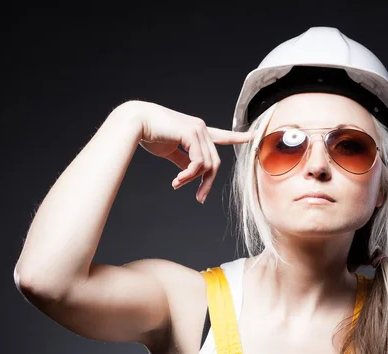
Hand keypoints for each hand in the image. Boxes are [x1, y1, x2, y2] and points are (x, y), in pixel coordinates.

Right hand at [125, 101, 251, 202]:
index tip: (252, 137)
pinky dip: (190, 175)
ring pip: (207, 164)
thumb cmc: (149, 134)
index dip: (236, 137)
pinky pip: (198, 162)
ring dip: (193, 180)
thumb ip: (183, 160)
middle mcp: (201, 128)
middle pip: (214, 162)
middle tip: (199, 198)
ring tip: (177, 184)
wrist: (135, 122)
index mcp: (197, 131)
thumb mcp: (170, 150)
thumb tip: (190, 173)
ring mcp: (198, 129)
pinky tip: (178, 180)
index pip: (221, 135)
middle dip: (207, 182)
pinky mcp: (192, 133)